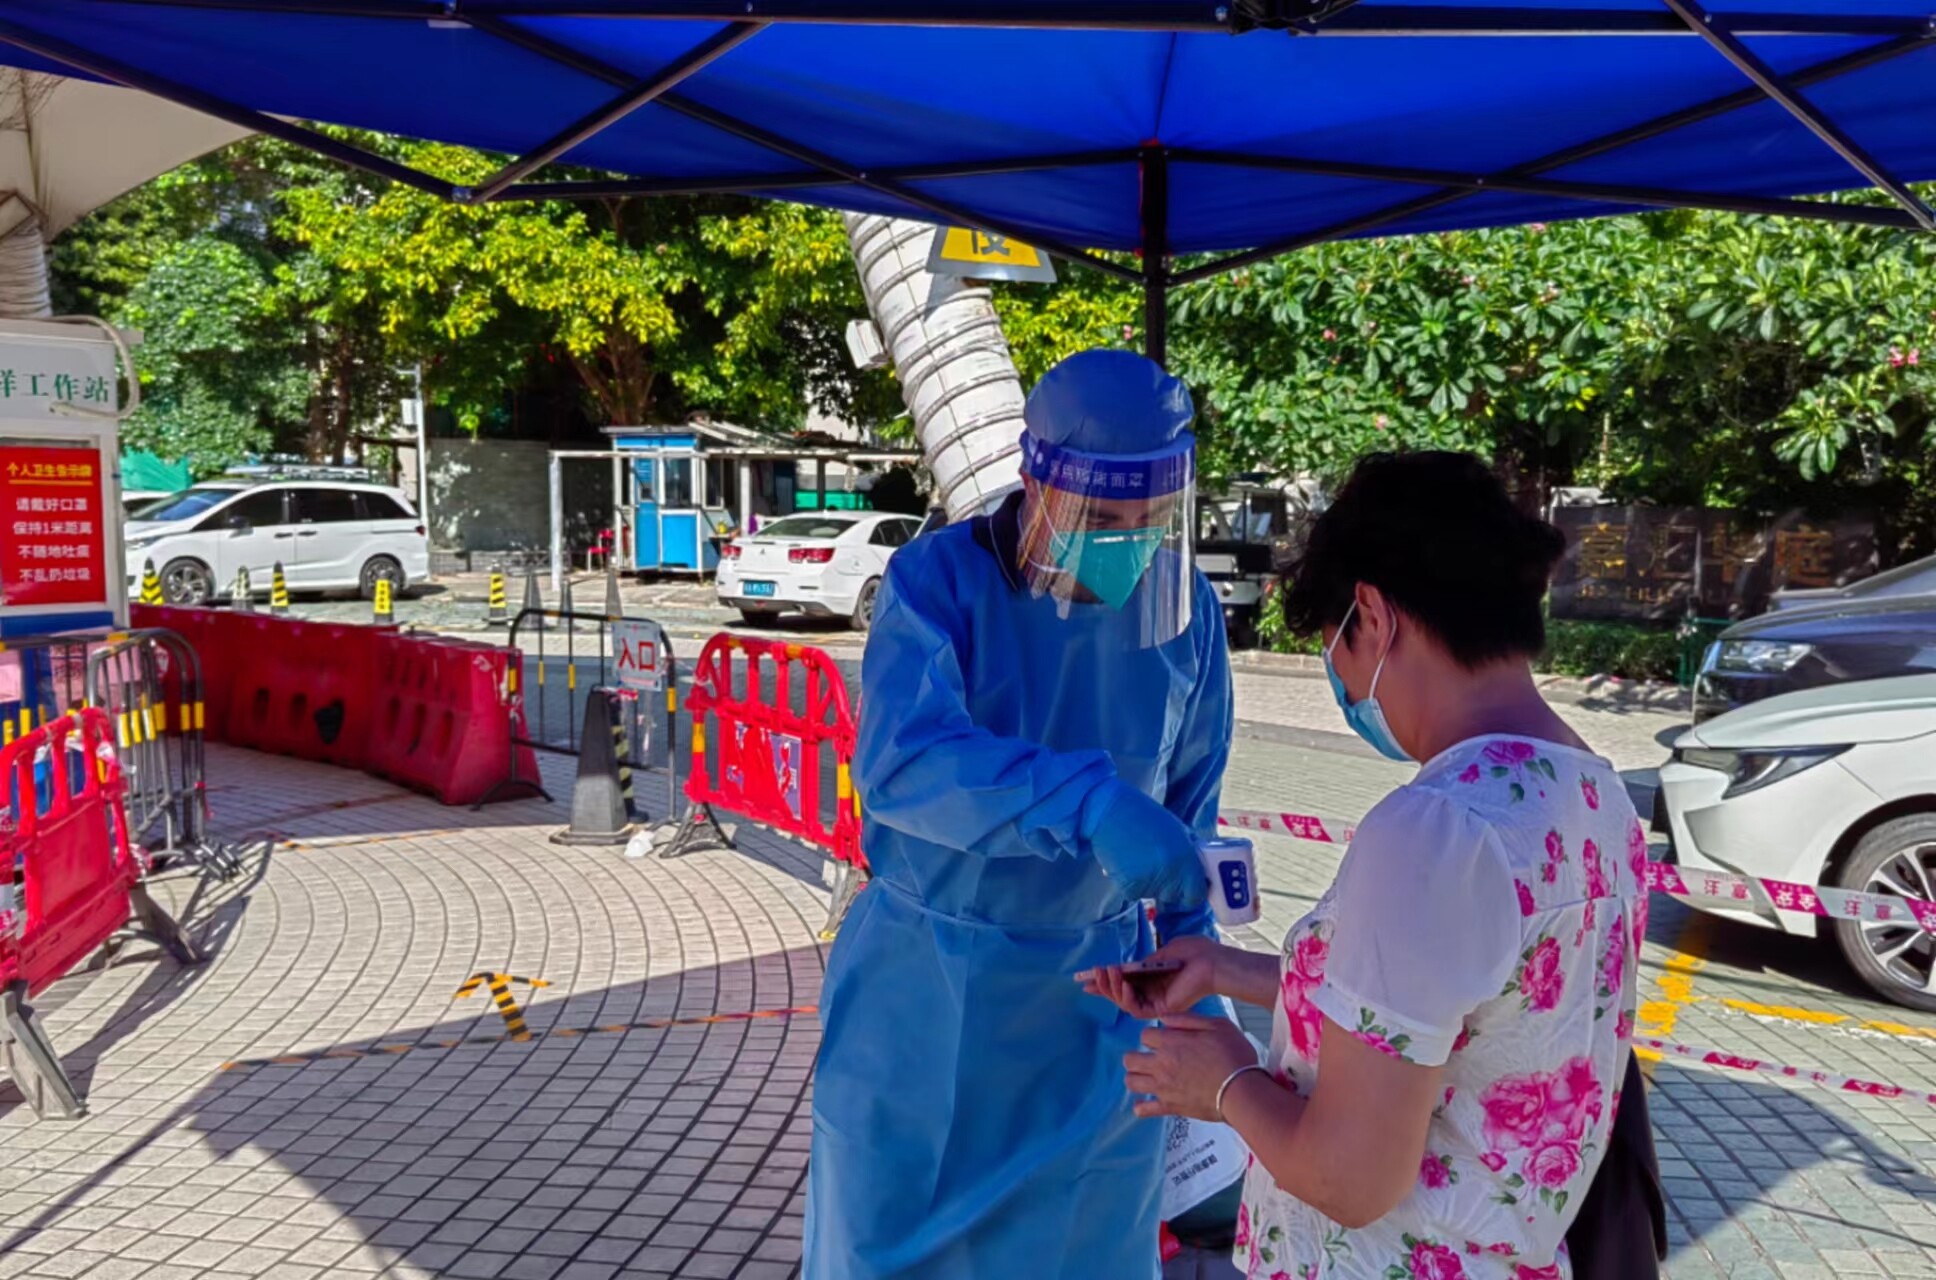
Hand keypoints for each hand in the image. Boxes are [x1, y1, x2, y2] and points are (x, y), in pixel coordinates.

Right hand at [1077, 935, 1224, 1019]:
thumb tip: (1123, 966)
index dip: (1104, 982)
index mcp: (1151, 979)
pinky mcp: (1161, 1010)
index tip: (1084, 979)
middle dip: (1103, 985)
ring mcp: (1155, 1003)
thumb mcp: (1161, 953)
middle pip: (1119, 995)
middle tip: (1091, 975)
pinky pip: (1136, 1009)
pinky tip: (1123, 984)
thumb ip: (1142, 962)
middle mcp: (1151, 993)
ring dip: (1112, 988)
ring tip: (1107, 972)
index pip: (1123, 983)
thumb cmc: (1192, 953)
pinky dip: (1126, 997)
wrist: (1211, 961)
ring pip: (1124, 1002)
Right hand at [1088, 785, 1207, 910]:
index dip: (1190, 892)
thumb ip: (1188, 853)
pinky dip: (1129, 883)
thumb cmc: (1142, 815)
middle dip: (1167, 887)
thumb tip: (1197, 871)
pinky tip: (1125, 863)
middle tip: (1153, 866)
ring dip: (1147, 884)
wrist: (1108, 812)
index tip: (1183, 887)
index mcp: (1187, 858)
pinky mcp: (1131, 887)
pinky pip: (1134, 893)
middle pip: (1173, 896)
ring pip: (1152, 895)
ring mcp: (1152, 882)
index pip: (1197, 894)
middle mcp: (1172, 872)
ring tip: (1137, 858)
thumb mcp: (1176, 830)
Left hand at [1123, 1012, 1259, 1121]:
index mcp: (1171, 1042)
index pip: (1144, 1035)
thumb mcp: (1217, 1025)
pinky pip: (1145, 1109)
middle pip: (1130, 1059)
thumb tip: (1164, 1017)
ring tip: (1147, 1077)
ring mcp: (1163, 1087)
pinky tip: (1143, 1104)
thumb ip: (1188, 1019)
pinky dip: (1142, 1107)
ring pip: (1131, 1082)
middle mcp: (1161, 1064)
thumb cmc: (1234, 1056)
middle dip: (1137, 1056)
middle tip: (1149, 1058)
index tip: (1163, 1040)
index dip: (1152, 1036)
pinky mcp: (1170, 1107)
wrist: (1241, 1091)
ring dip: (1136, 1078)